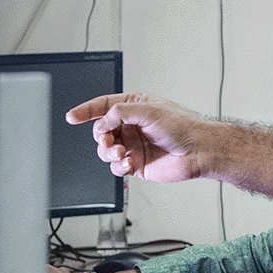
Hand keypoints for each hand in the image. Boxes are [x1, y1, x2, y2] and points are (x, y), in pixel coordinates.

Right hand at [66, 92, 210, 182]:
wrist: (200, 151)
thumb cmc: (183, 127)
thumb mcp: (148, 110)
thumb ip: (120, 112)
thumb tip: (102, 121)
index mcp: (135, 107)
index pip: (104, 106)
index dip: (86, 111)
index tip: (72, 117)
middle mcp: (132, 126)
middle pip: (101, 131)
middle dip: (101, 137)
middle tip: (109, 141)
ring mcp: (134, 145)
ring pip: (106, 151)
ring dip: (109, 153)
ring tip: (122, 153)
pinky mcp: (137, 164)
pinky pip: (116, 167)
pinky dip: (118, 166)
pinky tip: (129, 163)